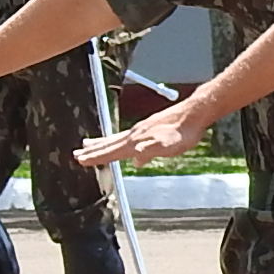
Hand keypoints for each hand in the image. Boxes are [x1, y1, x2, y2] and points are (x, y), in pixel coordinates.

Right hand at [77, 97, 214, 168]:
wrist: (196, 113)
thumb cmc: (184, 131)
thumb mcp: (169, 145)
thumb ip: (152, 150)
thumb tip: (136, 158)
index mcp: (137, 140)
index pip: (112, 151)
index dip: (96, 157)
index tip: (80, 160)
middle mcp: (136, 133)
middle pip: (109, 143)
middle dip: (93, 150)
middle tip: (76, 154)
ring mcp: (142, 129)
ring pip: (116, 138)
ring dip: (101, 143)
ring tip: (88, 144)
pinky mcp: (150, 127)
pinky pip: (127, 135)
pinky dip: (117, 139)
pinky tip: (124, 144)